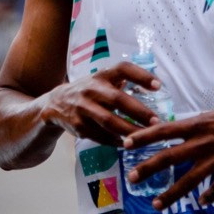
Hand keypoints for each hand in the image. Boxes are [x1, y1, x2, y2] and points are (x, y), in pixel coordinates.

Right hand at [41, 57, 163, 145]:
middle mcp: (91, 88)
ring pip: (108, 121)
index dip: (141, 76)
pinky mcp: (78, 125)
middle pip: (117, 99)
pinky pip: (100, 135)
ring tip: (145, 137)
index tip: (158, 86)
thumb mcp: (102, 80)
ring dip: (128, 130)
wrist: (56, 103)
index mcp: (102, 75)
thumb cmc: (89, 91)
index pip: (123, 69)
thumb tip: (156, 86)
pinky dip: (115, 141)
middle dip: (138, 112)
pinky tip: (127, 144)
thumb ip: (123, 81)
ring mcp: (82, 107)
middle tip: (156, 122)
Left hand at [123, 92, 213, 211]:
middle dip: (148, 169)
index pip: (164, 130)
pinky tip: (203, 202)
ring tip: (157, 205)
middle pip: (169, 158)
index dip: (143, 137)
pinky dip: (209, 196)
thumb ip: (205, 121)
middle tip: (132, 177)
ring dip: (171, 194)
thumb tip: (195, 127)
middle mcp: (203, 143)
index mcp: (200, 124)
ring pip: (188, 181)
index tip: (126, 142)